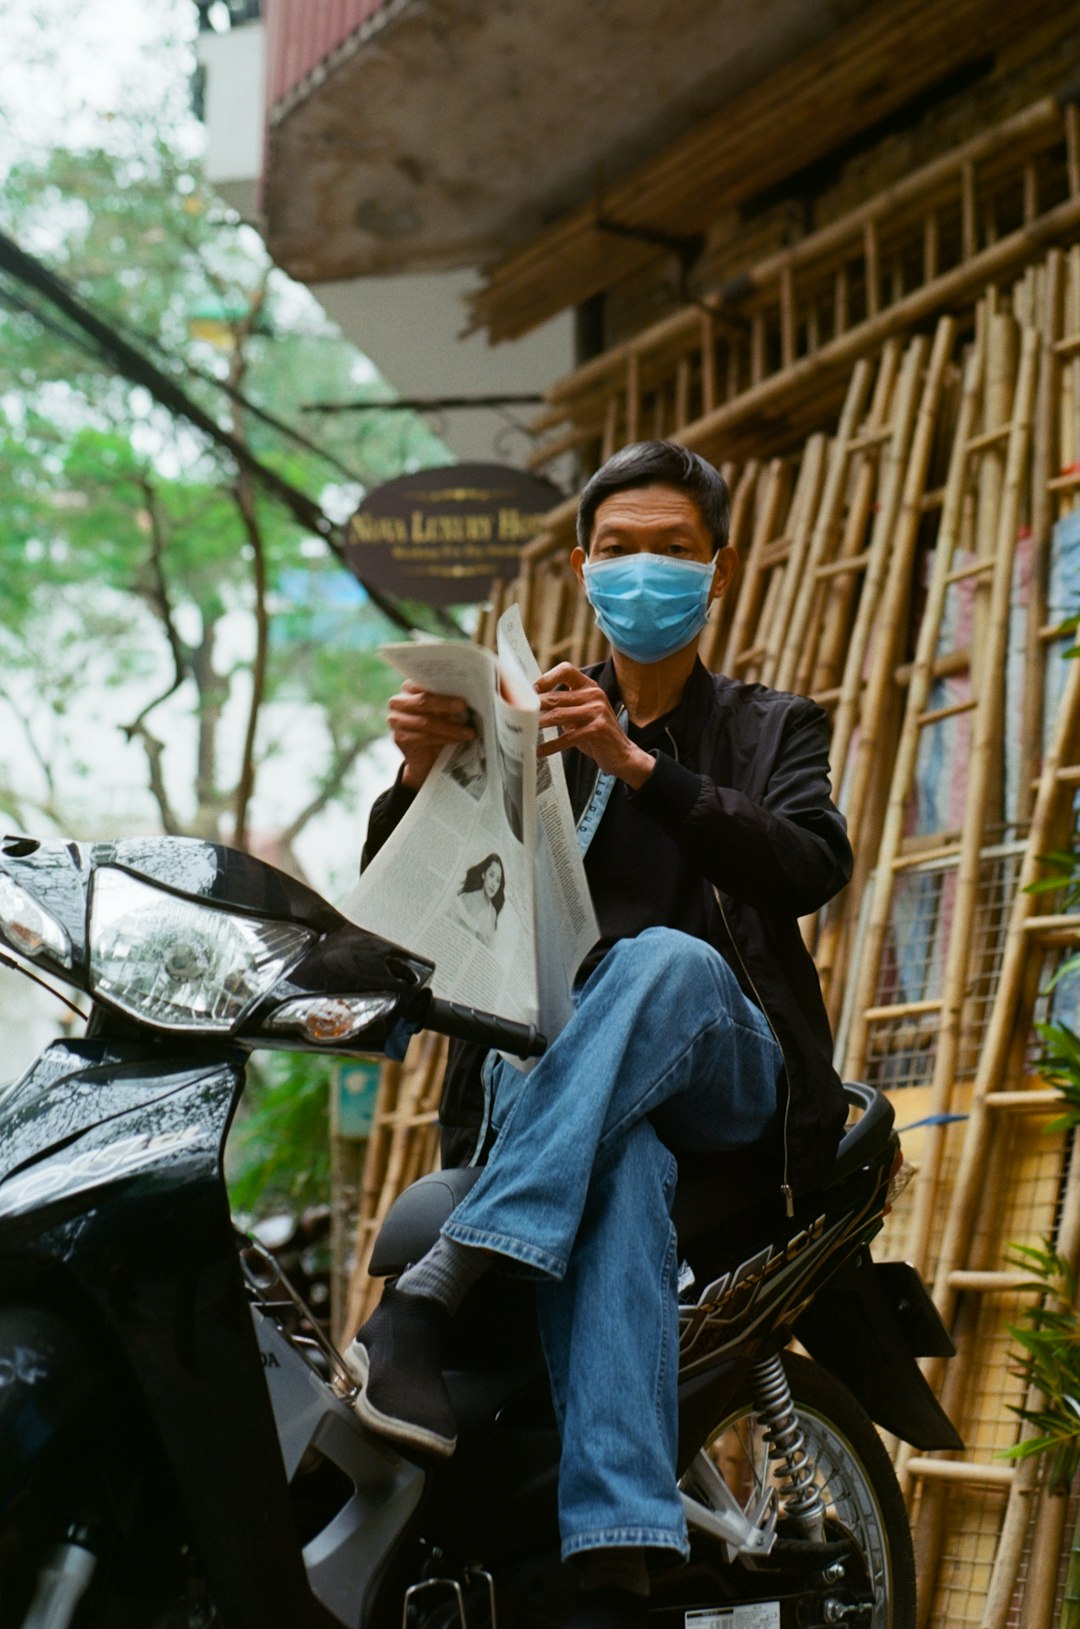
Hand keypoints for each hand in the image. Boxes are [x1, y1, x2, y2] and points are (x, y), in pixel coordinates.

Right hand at [388, 683, 475, 789]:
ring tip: (470, 731)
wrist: (428, 757)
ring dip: (451, 727)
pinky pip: (424, 737)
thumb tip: (470, 692)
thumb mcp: (445, 709)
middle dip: (446, 704)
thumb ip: (449, 698)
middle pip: (423, 701)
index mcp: (409, 688)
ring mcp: (396, 720)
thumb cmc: (440, 725)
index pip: (423, 682)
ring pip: (426, 722)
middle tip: (464, 706)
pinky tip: (459, 739)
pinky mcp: (399, 738)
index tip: (461, 689)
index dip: (442, 685)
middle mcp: (398, 702)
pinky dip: (445, 738)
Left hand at [534, 664, 654, 787]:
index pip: (565, 670)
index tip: (529, 691)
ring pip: (557, 715)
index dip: (545, 678)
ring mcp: (597, 711)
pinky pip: (567, 737)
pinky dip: (551, 746)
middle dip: (533, 707)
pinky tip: (540, 751)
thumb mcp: (580, 715)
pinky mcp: (598, 729)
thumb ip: (562, 706)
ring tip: (523, 731)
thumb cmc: (596, 735)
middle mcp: (594, 695)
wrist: (622, 755)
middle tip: (516, 716)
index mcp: (589, 687)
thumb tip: (530, 704)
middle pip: (555, 696)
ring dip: (537, 725)